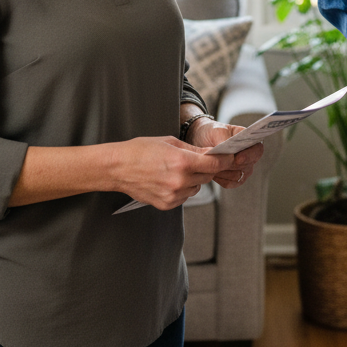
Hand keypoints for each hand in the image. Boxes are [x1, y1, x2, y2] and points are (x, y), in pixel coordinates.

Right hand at [108, 135, 237, 209]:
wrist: (118, 168)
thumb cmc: (141, 150)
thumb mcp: (170, 142)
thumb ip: (194, 150)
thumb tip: (212, 153)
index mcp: (182, 162)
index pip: (214, 165)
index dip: (224, 160)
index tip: (229, 157)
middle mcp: (179, 181)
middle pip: (207, 176)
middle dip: (206, 168)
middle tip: (195, 160)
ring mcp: (173, 195)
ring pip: (197, 187)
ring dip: (194, 179)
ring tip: (176, 169)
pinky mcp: (167, 204)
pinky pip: (185, 196)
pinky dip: (183, 188)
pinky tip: (169, 179)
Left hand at [187, 118, 263, 189]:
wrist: (200, 140)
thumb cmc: (212, 132)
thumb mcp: (217, 131)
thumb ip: (224, 139)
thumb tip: (229, 154)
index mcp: (250, 140)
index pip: (258, 150)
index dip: (250, 156)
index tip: (237, 158)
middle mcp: (249, 156)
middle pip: (248, 166)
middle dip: (232, 165)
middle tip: (218, 162)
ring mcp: (243, 168)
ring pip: (238, 176)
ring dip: (224, 172)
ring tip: (211, 164)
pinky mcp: (234, 178)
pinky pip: (230, 183)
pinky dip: (220, 178)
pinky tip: (212, 171)